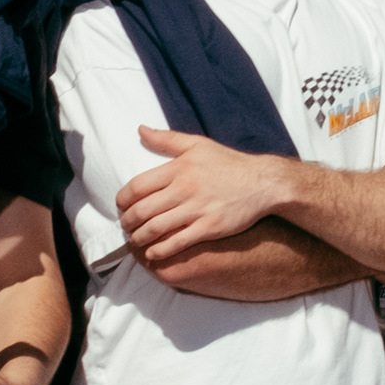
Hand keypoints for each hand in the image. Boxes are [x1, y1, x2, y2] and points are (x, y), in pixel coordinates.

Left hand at [117, 125, 295, 259]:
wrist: (263, 183)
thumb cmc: (229, 163)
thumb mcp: (198, 144)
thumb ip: (166, 139)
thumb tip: (140, 130)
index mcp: (178, 168)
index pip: (137, 187)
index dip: (123, 200)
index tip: (121, 206)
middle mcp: (184, 189)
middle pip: (142, 210)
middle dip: (127, 222)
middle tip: (125, 227)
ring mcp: (197, 210)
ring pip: (156, 228)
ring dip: (139, 238)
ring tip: (135, 240)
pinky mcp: (210, 228)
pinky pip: (177, 242)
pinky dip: (160, 250)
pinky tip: (152, 253)